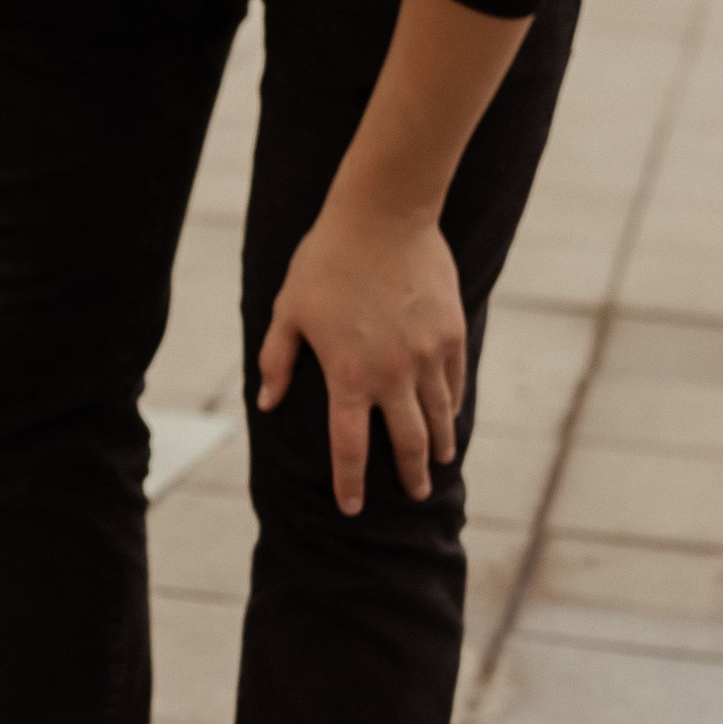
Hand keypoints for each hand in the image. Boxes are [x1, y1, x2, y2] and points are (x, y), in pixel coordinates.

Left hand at [257, 197, 465, 517]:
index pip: (349, 448)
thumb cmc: (326, 261)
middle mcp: (393, 375)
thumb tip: (267, 402)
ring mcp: (428, 356)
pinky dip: (453, 405)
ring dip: (438, 445)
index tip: (353, 507)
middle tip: (416, 496)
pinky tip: (450, 416)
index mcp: (348, 377)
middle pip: (406, 443)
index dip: (351, 483)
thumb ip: (277, 361)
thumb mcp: (288, 311)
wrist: (384, 216)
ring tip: (438, 462)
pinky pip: (455, 382)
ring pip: (439, 417)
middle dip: (410, 476)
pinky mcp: (452, 333)